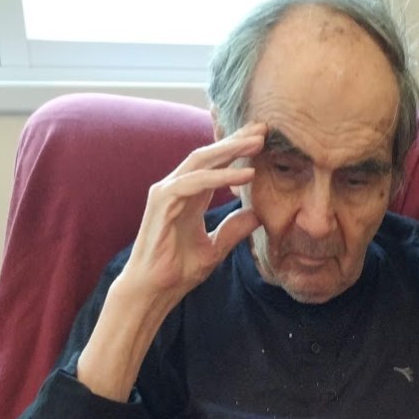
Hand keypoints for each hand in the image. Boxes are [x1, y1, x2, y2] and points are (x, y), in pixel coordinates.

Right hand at [119, 121, 267, 306]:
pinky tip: (245, 174)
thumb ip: (233, 229)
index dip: (237, 151)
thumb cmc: (178, 271)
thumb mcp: (215, 248)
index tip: (263, 141)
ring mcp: (167, 192)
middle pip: (209, 155)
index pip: (215, 166)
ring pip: (202, 161)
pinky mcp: (163, 201)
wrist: (155, 290)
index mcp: (189, 197)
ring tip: (258, 143)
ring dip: (231, 150)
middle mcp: (177, 188)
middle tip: (264, 128)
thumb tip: (257, 215)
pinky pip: (196, 182)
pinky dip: (221, 177)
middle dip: (236, 140)